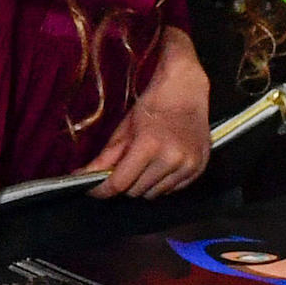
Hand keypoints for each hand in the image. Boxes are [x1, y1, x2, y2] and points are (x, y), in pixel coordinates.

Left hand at [95, 32, 212, 198]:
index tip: (94, 190)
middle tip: (122, 169)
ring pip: (154, 193)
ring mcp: (188, 165)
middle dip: (124, 184)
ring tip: (144, 163)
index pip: (119, 183)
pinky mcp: (198, 169)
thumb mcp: (124, 129)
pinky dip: (162, 183)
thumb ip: (106, 157)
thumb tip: (86, 177)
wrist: (186, 91)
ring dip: (143, 185)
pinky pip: (172, 190)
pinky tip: (160, 164)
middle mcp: (171, 159)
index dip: (102, 190)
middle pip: (136, 191)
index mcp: (149, 146)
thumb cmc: (154, 105)